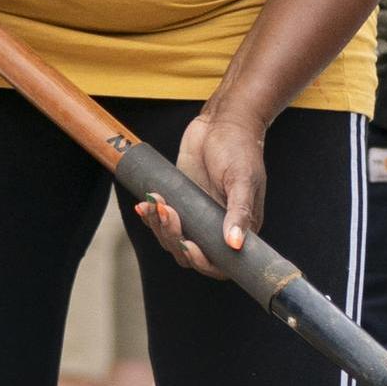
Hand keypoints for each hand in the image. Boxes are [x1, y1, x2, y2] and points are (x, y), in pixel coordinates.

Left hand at [141, 107, 268, 280]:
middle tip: (167, 211)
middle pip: (192, 254)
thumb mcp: (242, 179)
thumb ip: (239, 212)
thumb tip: (235, 244)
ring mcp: (198, 217)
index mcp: (241, 228)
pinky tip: (144, 204)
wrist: (222, 122)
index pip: (221, 263)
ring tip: (154, 203)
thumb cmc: (240, 148)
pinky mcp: (181, 203)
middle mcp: (218, 227)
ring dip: (159, 227)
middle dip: (175, 238)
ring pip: (173, 239)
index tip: (189, 246)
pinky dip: (151, 216)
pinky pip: (163, 221)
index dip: (203, 262)